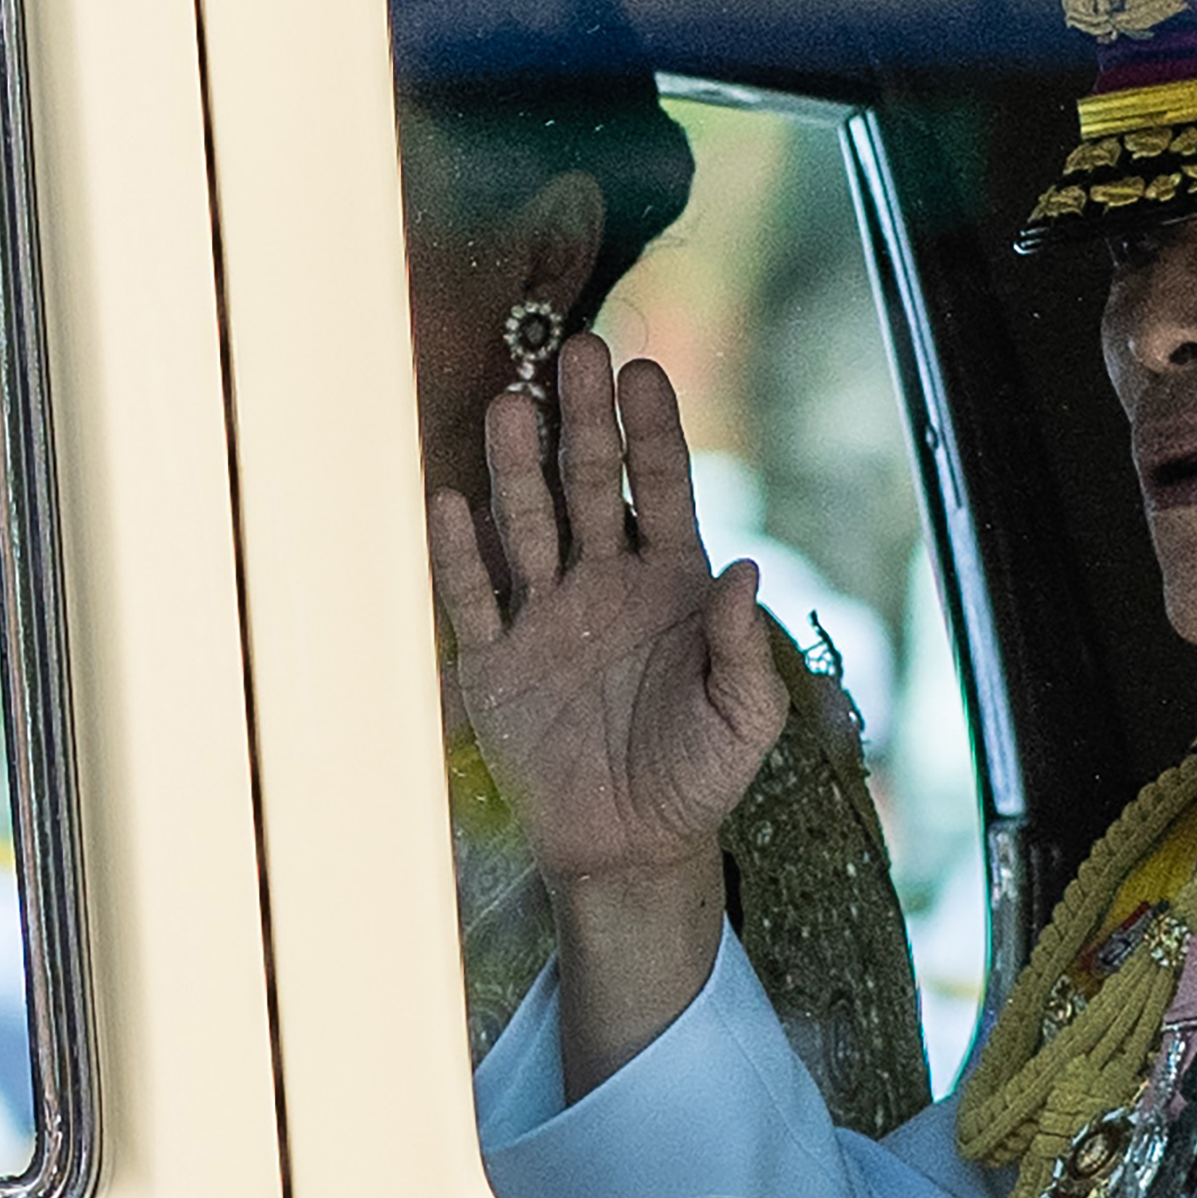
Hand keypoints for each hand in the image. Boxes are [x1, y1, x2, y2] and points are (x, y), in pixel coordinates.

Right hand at [428, 335, 787, 1093]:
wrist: (632, 846)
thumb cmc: (699, 776)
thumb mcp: (745, 721)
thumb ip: (744, 650)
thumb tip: (747, 570)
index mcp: (672, 583)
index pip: (662, 488)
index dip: (652, 432)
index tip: (646, 371)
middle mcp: (603, 582)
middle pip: (589, 485)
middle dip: (584, 420)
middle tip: (579, 350)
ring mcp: (545, 616)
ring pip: (528, 524)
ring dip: (518, 467)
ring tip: (514, 402)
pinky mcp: (493, 663)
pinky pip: (473, 599)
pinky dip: (460, 554)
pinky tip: (449, 500)